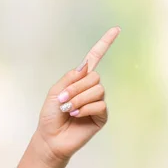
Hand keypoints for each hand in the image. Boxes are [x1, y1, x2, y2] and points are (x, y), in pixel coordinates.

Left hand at [21, 27, 120, 167]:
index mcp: (79, 79)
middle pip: (94, 76)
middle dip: (77, 87)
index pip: (95, 58)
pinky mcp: (101, 116)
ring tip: (69, 109)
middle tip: (64, 99)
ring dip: (80, 98)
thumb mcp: (55, 91)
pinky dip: (86, 108)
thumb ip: (70, 78)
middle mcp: (91, 88)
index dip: (105, 43)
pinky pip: (100, 104)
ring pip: (97, 90)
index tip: (116, 29)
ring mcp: (97, 102)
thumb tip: (86, 66)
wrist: (51, 137)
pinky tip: (77, 115)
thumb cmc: (51, 115)